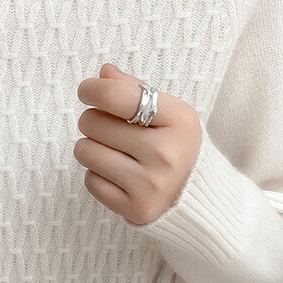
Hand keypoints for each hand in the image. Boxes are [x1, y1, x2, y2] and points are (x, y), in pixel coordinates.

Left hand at [74, 63, 201, 225]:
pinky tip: (118, 174)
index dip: (92, 89)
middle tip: (111, 129)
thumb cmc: (173, 143)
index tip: (88, 91)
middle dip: (94, 121)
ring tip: (113, 151)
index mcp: (178, 119)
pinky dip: (97, 175)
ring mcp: (151, 185)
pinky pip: (90, 181)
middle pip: (92, 123)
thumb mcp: (167, 110)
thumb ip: (133, 89)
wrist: (198, 194)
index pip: (115, 96)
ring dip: (91, 148)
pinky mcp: (136, 209)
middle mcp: (166, 153)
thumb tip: (103, 73)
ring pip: (85, 152)